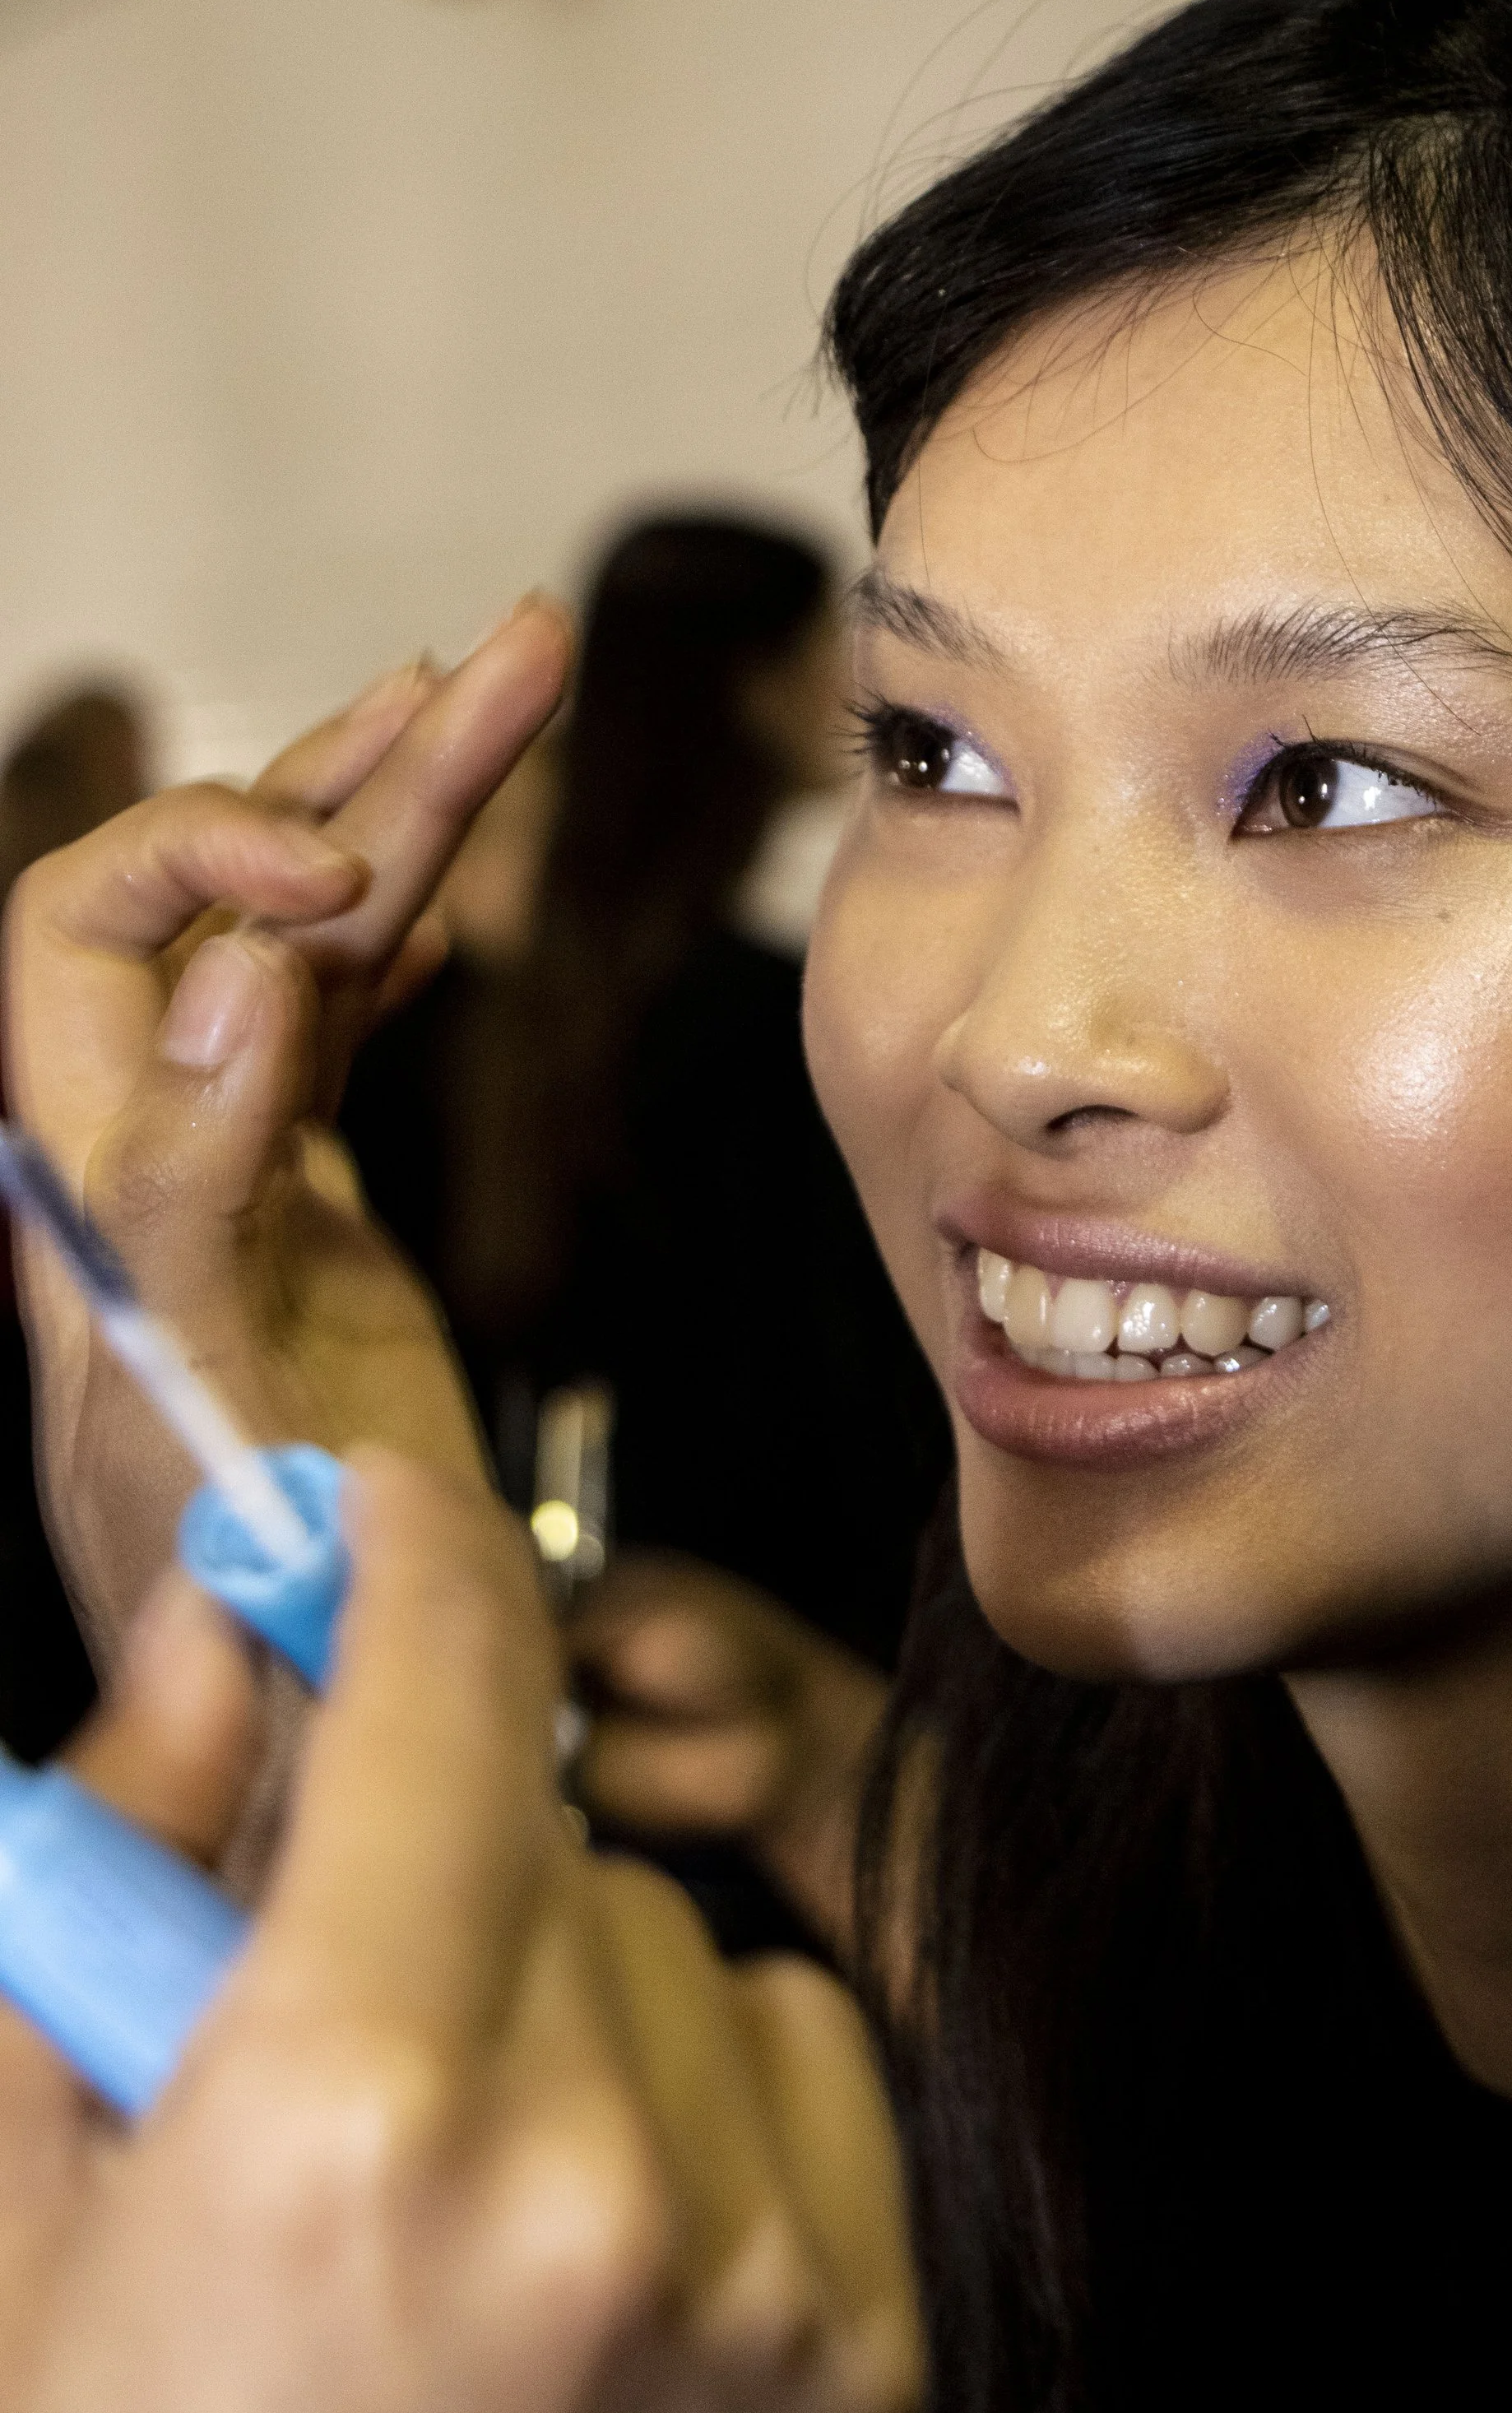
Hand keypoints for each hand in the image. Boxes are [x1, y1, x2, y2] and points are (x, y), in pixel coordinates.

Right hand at [0, 1453, 921, 2412]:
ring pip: (668, 1939)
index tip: (379, 1512)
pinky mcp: (858, 2358)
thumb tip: (219, 1626)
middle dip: (425, 1844)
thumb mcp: (18, 2198)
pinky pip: (786, 2061)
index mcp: (342, 2113)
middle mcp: (582, 2181)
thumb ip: (115, 1860)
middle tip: (322, 2002)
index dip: (405, 1555)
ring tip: (437, 2198)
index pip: (437, 1688)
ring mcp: (749, 2279)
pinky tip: (574, 2255)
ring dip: (555, 1992)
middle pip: (541, 1818)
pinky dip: (690, 2099)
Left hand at [2, 603, 570, 1649]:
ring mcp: (235, 1181)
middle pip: (229, 900)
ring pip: (313, 946)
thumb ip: (196, 1194)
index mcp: (90, 1198)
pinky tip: (453, 884)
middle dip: (364, 765)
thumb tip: (248, 973)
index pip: (91, 940)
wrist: (313, 1756)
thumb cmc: (251, 1642)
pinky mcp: (312, 1220)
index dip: (202, 863)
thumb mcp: (206, 1421)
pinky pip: (351, 1031)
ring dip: (418, 808)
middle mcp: (148, 1162)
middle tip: (511, 656)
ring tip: (520, 678)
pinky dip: (409, 933)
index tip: (348, 868)